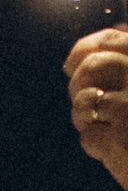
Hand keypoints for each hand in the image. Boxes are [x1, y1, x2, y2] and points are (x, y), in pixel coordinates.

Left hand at [64, 28, 127, 190]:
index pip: (113, 40)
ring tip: (104, 126)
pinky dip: (95, 145)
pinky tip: (113, 149)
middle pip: (92, 66)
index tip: (69, 65)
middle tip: (89, 105)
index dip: (84, 50)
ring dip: (84, 116)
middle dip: (79, 85)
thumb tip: (69, 63)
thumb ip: (119, 69)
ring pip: (85, 100)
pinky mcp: (121, 139)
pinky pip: (88, 136)